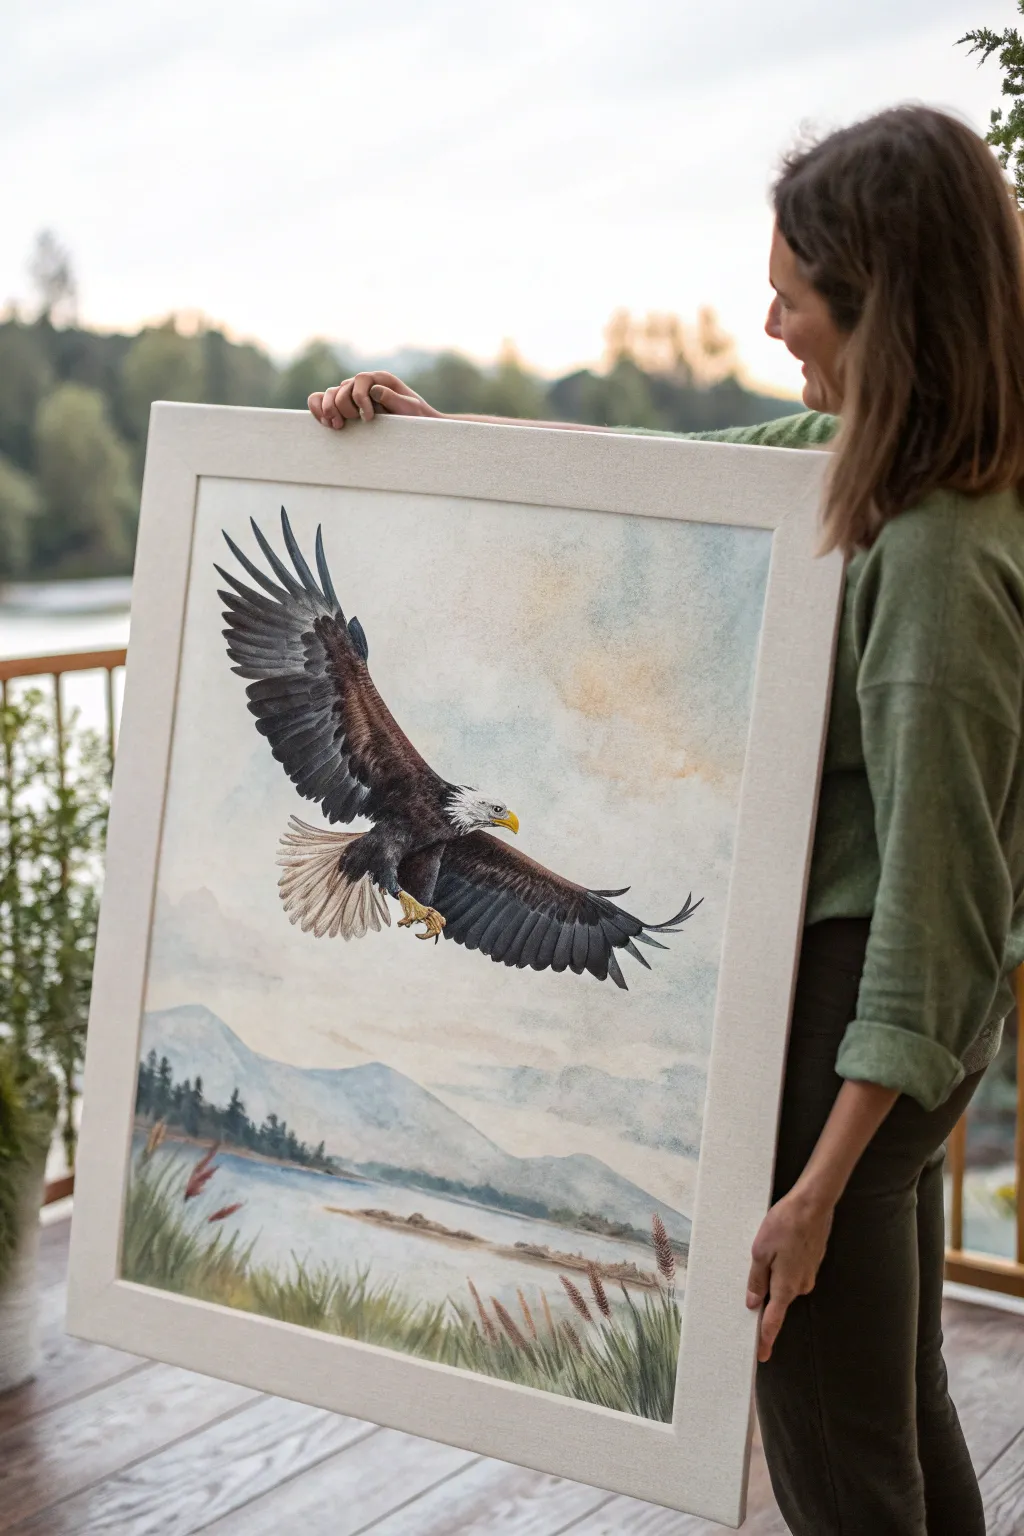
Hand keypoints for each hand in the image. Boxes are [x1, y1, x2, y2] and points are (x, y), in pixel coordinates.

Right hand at [309, 371, 439, 428]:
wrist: (417, 426)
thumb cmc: (416, 417)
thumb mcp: (410, 409)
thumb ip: (394, 398)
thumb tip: (374, 391)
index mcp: (380, 379)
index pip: (360, 380)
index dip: (360, 398)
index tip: (369, 418)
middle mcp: (364, 384)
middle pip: (342, 388)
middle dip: (344, 407)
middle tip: (353, 423)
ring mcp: (352, 393)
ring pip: (329, 394)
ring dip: (328, 409)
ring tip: (337, 426)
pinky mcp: (345, 406)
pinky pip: (322, 400)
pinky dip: (319, 409)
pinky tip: (325, 423)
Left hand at [746, 1187, 833, 1362]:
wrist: (813, 1205)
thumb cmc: (784, 1225)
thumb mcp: (760, 1252)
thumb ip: (756, 1280)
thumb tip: (753, 1302)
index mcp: (785, 1287)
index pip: (773, 1321)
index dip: (765, 1339)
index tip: (761, 1355)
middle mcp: (800, 1286)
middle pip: (779, 1301)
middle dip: (766, 1296)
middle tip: (753, 1283)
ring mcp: (808, 1274)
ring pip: (785, 1284)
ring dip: (774, 1275)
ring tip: (766, 1252)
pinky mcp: (812, 1261)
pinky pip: (793, 1272)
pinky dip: (783, 1266)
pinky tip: (779, 1248)